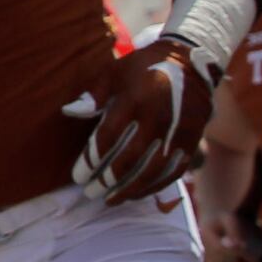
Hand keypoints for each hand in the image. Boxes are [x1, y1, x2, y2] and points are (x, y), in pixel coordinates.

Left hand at [75, 41, 213, 204]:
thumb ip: (93, 95)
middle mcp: (157, 118)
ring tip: (111, 200)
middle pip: (130, 158)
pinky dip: (156, 185)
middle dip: (107, 179)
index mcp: (134, 100)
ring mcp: (178, 131)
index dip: (92, 160)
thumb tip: (69, 112)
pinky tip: (139, 194)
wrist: (191, 62)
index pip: (108, 138)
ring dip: (131, 188)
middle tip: (90, 192)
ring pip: (153, 169)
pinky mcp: (193, 139)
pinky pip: (175, 169)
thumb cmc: (142, 68)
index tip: (78, 175)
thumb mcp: (114, 72)